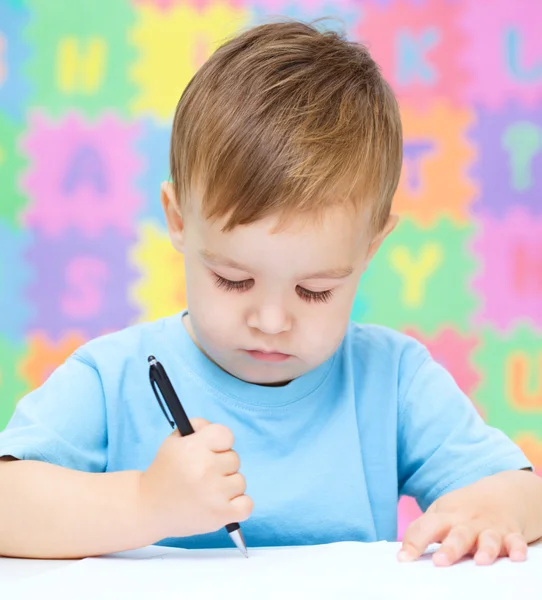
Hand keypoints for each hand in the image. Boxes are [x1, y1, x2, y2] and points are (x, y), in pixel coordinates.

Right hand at [139, 418, 252, 539]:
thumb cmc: (165, 472)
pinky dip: (239, 504)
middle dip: (221, 465)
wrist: (148, 507)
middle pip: (234, 459)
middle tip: (202, 474)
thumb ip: (199, 427)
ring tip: (207, 491)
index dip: (220, 442)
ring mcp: (214, 494)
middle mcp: (205, 469)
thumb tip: (220, 433)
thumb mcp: (174, 441)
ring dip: (227, 486)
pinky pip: (247, 504)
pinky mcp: (220, 515)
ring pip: (240, 481)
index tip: (211, 451)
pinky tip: (223, 503)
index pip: (226, 434)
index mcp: (193, 448)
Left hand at [398, 472, 531, 566]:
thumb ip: (424, 530)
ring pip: (488, 539)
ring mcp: (490, 527)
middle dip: (450, 548)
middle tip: (440, 562)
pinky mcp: (511, 534)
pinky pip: (516, 542)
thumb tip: (404, 553)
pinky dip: (518, 548)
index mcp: (447, 516)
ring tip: (480, 561)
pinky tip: (516, 557)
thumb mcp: (441, 512)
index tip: (404, 558)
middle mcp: (468, 522)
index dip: (414, 542)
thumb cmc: (464, 509)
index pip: (426, 526)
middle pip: (458, 534)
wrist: (501, 492)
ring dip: (485, 549)